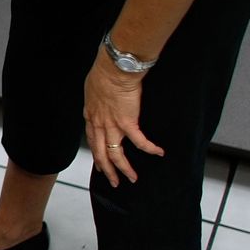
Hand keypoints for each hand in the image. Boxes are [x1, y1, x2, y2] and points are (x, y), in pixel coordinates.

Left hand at [83, 54, 164, 186]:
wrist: (114, 69)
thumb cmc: (104, 72)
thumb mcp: (93, 88)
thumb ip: (96, 98)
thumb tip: (100, 99)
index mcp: (90, 115)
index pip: (91, 139)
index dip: (96, 153)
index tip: (99, 163)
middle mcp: (98, 124)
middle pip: (100, 153)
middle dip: (107, 170)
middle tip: (113, 181)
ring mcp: (112, 125)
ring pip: (115, 154)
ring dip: (124, 169)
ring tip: (131, 178)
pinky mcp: (127, 123)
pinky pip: (139, 142)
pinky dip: (150, 149)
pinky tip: (158, 153)